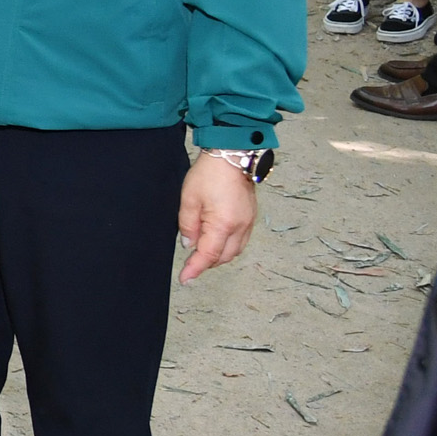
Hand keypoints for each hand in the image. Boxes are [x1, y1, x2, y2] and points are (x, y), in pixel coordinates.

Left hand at [177, 155, 258, 282]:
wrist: (232, 157)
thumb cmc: (209, 174)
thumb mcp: (188, 200)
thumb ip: (187, 225)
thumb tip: (189, 244)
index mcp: (223, 225)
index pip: (208, 256)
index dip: (195, 269)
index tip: (185, 279)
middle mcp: (240, 228)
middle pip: (224, 257)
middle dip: (206, 263)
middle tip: (189, 263)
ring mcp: (248, 223)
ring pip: (234, 251)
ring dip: (218, 255)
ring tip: (201, 251)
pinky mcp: (251, 217)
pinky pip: (240, 241)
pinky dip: (228, 246)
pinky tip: (216, 240)